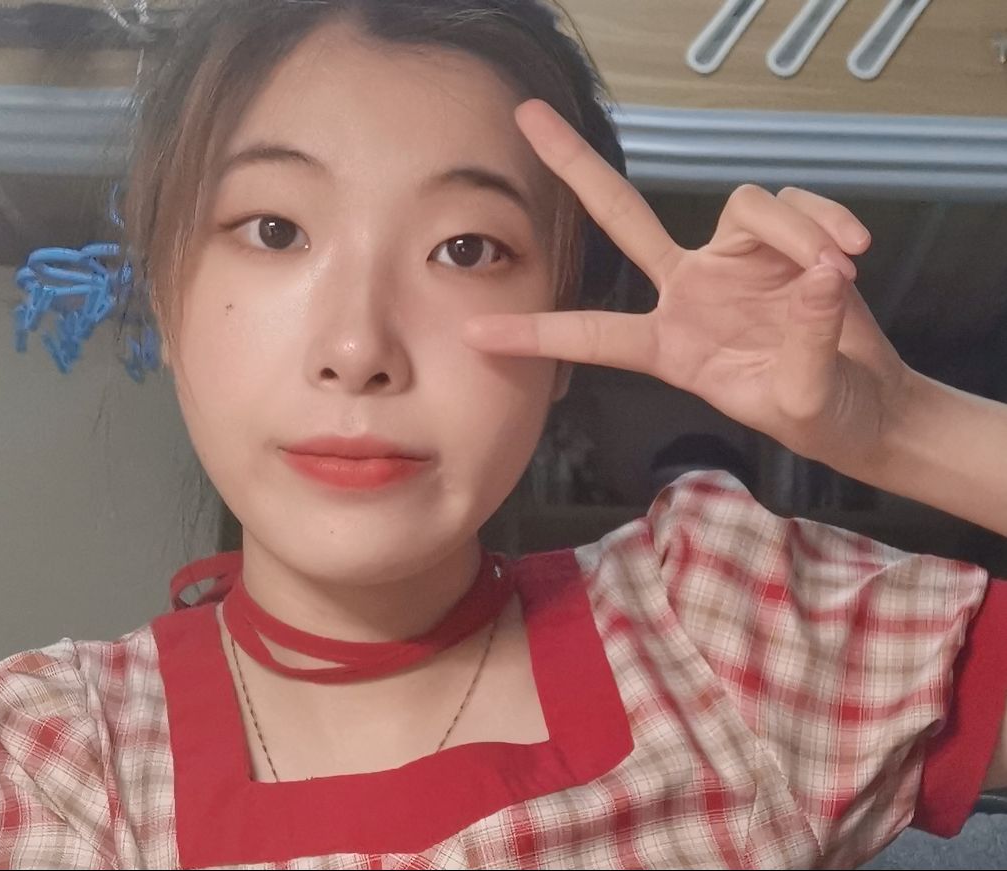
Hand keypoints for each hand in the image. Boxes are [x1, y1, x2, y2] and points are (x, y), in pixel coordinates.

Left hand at [464, 99, 912, 469]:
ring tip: (836, 274)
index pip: (593, 335)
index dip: (536, 333)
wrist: (863, 404)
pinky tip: (851, 253)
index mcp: (669, 346)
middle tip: (528, 116)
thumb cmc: (818, 412)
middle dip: (576, 165)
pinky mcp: (780, 240)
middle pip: (621, 214)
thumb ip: (806, 340)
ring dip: (797, 233)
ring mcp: (730, 260)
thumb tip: (821, 273)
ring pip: (745, 206)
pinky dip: (826, 221)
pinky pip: (794, 204)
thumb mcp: (803, 399)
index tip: (475, 331)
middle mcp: (687, 291)